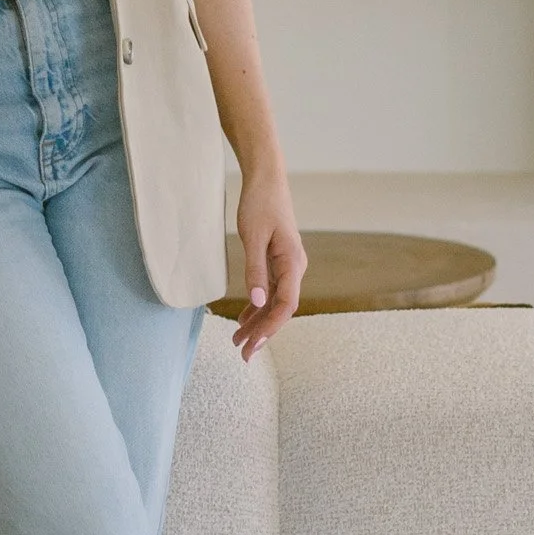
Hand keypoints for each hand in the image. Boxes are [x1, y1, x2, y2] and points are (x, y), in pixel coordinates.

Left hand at [229, 172, 305, 360]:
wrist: (266, 179)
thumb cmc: (260, 204)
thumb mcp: (253, 237)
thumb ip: (255, 270)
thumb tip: (258, 302)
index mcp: (293, 263)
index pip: (285, 305)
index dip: (270, 328)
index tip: (253, 345)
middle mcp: (294, 267)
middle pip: (280, 308)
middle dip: (263, 332)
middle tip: (243, 354)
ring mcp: (287, 265)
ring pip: (275, 302)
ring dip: (258, 322)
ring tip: (239, 341)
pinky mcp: (277, 262)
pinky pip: (270, 291)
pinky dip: (258, 306)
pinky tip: (244, 318)